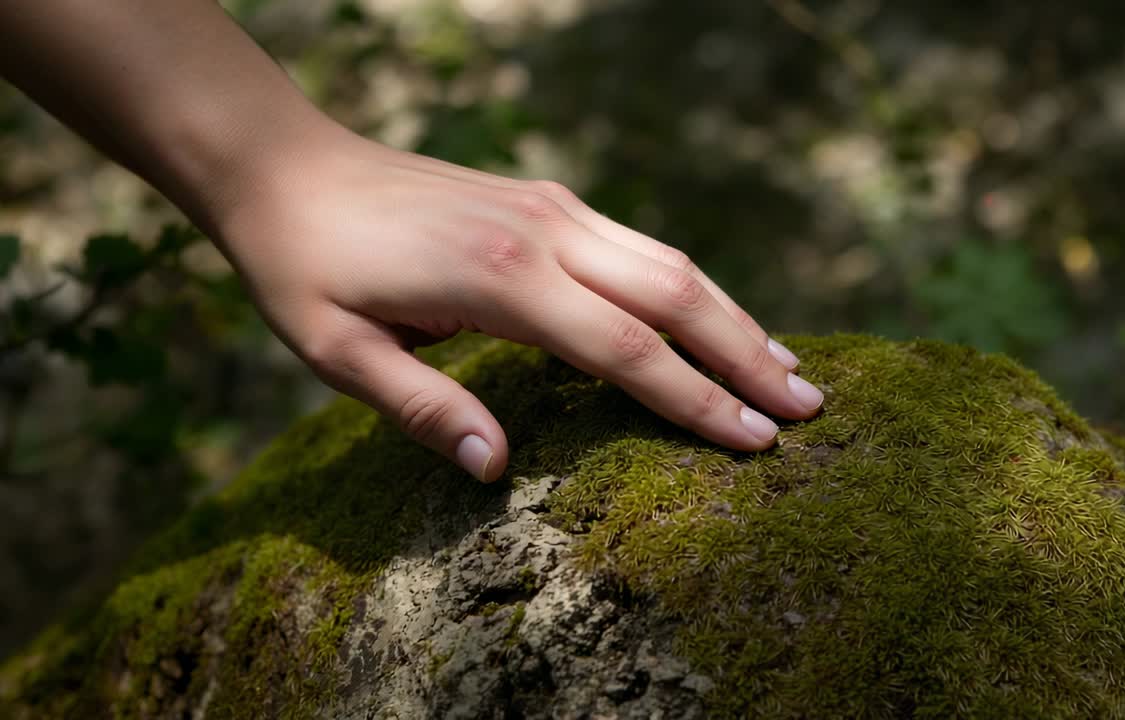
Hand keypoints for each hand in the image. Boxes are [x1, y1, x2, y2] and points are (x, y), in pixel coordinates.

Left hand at [212, 127, 822, 481]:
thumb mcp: (337, 351)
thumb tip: (497, 469)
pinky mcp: (548, 202)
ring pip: (670, 263)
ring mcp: (552, 209)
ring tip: (789, 369)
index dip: (696, 401)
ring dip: (734, 317)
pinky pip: (640, 248)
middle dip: (747, 356)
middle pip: (675, 296)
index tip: (757, 443)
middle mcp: (544, 232)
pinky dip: (691, 289)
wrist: (288, 166)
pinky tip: (715, 319)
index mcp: (498, 278)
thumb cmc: (304, 266)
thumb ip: (421, 408)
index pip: (624, 351)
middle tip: (811, 409)